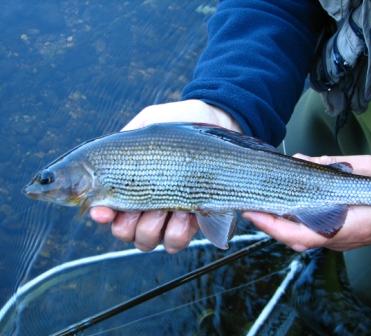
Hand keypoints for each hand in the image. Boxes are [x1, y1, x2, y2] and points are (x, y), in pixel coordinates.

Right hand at [90, 99, 240, 252]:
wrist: (219, 122)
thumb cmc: (182, 121)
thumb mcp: (151, 120)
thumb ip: (128, 134)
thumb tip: (113, 151)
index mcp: (130, 183)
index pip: (106, 208)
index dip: (101, 214)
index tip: (102, 211)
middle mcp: (144, 206)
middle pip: (124, 232)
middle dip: (130, 223)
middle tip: (146, 205)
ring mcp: (167, 219)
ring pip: (146, 241)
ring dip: (154, 227)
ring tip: (171, 207)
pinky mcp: (191, 225)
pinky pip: (175, 243)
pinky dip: (178, 232)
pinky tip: (188, 213)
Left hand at [244, 154, 370, 251]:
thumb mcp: (365, 169)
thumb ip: (332, 166)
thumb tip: (301, 160)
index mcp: (346, 225)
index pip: (302, 233)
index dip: (275, 226)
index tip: (254, 213)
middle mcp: (337, 238)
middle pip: (294, 238)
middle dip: (270, 224)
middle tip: (249, 206)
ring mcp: (336, 240)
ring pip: (299, 238)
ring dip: (278, 224)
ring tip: (258, 207)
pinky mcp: (335, 236)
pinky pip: (308, 233)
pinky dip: (291, 222)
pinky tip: (279, 209)